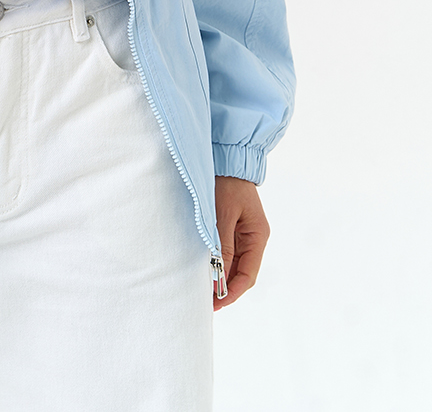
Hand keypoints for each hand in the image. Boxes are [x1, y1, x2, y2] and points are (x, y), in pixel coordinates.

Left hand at [213, 176, 269, 310]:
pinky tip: (203, 269)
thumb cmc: (226, 183)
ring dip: (220, 277)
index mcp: (257, 235)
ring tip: (202, 290)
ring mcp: (242, 233)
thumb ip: (222, 245)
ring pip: (232, 264)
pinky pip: (225, 251)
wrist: (226, 157)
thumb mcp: (223, 214)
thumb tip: (219, 277)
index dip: (233, 291)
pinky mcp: (230, 226)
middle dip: (225, 288)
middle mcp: (252, 238)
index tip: (216, 303)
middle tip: (206, 303)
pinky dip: (216, 262)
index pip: (248, 274)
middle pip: (241, 272)